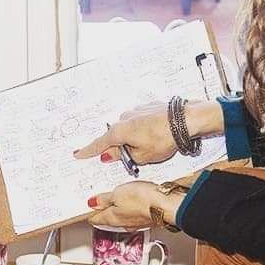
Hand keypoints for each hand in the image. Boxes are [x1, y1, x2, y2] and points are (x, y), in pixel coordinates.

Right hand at [73, 100, 222, 165]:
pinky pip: (141, 121)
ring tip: (153, 146)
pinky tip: (158, 135)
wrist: (185, 119)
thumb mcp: (142, 155)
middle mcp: (124, 118)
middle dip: (122, 147)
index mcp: (119, 132)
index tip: (78, 154)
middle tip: (134, 157)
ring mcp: (136, 111)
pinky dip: (145, 129)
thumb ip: (123, 155)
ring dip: (136, 138)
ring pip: (130, 129)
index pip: (99, 144)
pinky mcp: (149, 107)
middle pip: (116, 136)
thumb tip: (110, 154)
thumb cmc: (164, 138)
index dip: (89, 151)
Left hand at [86, 181, 184, 229]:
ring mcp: (137, 222)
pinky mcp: (148, 217)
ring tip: (114, 200)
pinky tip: (133, 200)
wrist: (167, 204)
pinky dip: (131, 207)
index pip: (96, 219)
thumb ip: (104, 199)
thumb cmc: (144, 200)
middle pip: (108, 218)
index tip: (86, 209)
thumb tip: (92, 203)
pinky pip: (135, 213)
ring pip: (122, 216)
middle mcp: (124, 223)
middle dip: (103, 211)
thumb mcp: (117, 194)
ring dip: (117, 209)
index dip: (89, 213)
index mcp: (112, 218)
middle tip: (98, 203)